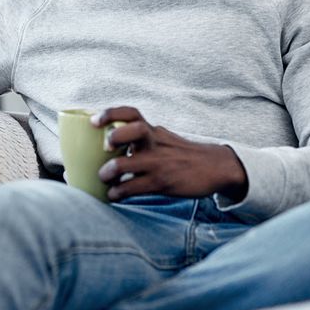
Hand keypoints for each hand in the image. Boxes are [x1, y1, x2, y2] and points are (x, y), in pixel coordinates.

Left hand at [93, 106, 247, 202]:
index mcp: (153, 131)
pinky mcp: (162, 182)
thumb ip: (142, 140)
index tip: (93, 121)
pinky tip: (114, 196)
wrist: (215, 167)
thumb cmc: (182, 154)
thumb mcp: (163, 139)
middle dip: (115, 136)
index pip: (131, 113)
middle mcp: (154, 143)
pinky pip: (135, 187)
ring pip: (129, 163)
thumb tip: (111, 146)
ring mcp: (158, 162)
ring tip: (103, 177)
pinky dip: (120, 192)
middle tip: (105, 147)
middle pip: (133, 129)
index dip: (110, 114)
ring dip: (110, 171)